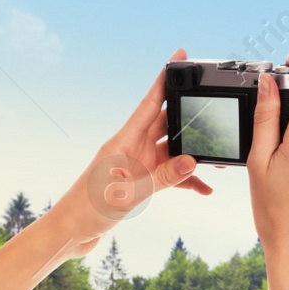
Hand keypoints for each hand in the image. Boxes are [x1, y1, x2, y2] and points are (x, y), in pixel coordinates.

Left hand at [53, 48, 211, 256]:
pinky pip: (168, 174)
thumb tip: (192, 161)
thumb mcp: (128, 194)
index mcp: (124, 141)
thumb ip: (162, 177)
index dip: (165, 79)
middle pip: (166, 123)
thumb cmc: (88, 210)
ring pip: (171, 150)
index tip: (179, 57)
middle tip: (215, 113)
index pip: (150, 102)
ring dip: (192, 154)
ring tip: (218, 158)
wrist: (70, 232)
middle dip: (190, 117)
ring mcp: (136, 164)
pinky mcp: (138, 181)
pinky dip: (185, 180)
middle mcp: (131, 148)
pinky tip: (204, 188)